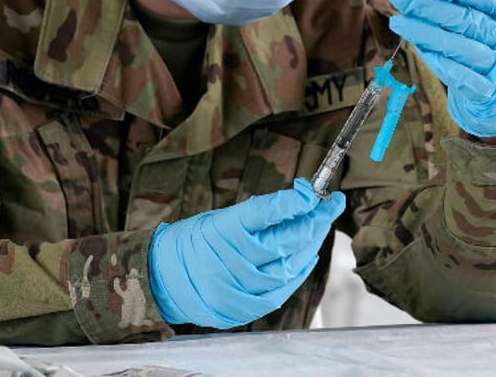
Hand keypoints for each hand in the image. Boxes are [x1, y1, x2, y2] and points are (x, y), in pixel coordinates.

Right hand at [148, 178, 343, 328]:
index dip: (296, 200)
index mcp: (223, 229)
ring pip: (292, 263)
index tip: (315, 190)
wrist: (164, 280)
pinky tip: (309, 256)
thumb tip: (297, 203)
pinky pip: (283, 288)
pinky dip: (299, 270)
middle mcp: (233, 259)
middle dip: (316, 218)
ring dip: (312, 243)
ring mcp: (241, 286)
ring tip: (320, 225)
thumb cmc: (192, 243)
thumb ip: (257, 214)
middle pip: (288, 238)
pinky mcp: (246, 305)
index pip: (267, 210)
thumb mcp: (219, 218)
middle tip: (331, 203)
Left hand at [387, 0, 495, 136]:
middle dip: (426, 7)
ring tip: (397, 21)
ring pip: (458, 46)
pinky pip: (459, 77)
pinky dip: (438, 62)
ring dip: (424, 33)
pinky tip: (418, 49)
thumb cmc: (483, 38)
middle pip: (465, 19)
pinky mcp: (484, 90)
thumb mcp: (482, 14)